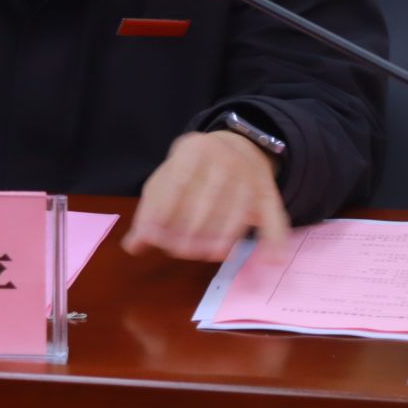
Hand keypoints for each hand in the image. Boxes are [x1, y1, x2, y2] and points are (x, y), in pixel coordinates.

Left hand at [121, 130, 288, 262]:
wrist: (237, 146)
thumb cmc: (192, 170)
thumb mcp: (168, 179)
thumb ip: (151, 210)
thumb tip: (134, 246)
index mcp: (193, 150)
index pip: (177, 181)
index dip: (164, 212)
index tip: (155, 237)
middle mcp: (224, 157)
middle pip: (207, 199)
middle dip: (191, 230)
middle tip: (180, 250)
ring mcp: (248, 174)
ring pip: (236, 210)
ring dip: (221, 237)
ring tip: (206, 254)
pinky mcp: (268, 191)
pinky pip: (274, 216)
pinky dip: (274, 240)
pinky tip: (271, 262)